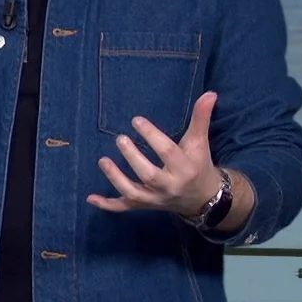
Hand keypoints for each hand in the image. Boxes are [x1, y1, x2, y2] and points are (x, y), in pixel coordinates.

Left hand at [89, 91, 222, 217]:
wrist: (203, 197)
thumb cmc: (198, 164)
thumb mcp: (200, 142)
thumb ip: (201, 118)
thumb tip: (210, 94)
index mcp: (185, 168)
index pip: (167, 152)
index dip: (152, 136)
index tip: (136, 120)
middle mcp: (170, 186)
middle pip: (149, 175)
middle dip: (133, 158)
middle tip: (120, 138)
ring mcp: (155, 198)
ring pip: (133, 192)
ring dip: (115, 178)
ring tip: (102, 160)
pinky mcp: (144, 206)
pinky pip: (124, 208)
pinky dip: (108, 205)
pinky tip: (90, 197)